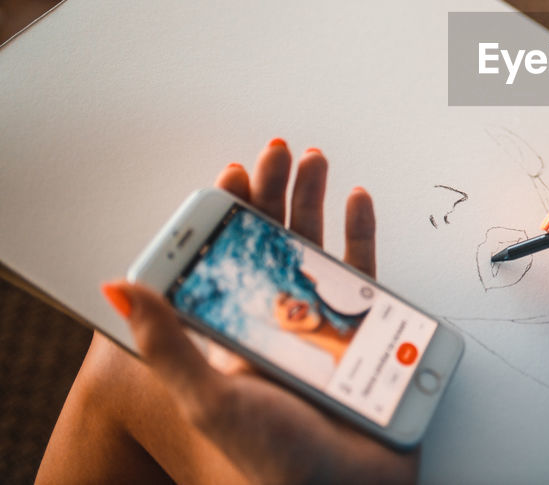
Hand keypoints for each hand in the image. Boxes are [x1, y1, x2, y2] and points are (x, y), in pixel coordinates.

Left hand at [100, 140, 413, 484]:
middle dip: (275, 191)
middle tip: (277, 151)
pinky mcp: (371, 328)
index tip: (230, 176)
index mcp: (237, 335)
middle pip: (275, 240)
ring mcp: (328, 322)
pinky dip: (363, 230)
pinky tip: (356, 200)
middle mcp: (282, 322)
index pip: (228, 261)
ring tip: (316, 160)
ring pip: (320, 244)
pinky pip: (367, 269)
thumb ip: (168, 342)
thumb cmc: (277, 458)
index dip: (228, 215)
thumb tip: (120, 289)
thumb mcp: (211, 397)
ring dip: (317, 198)